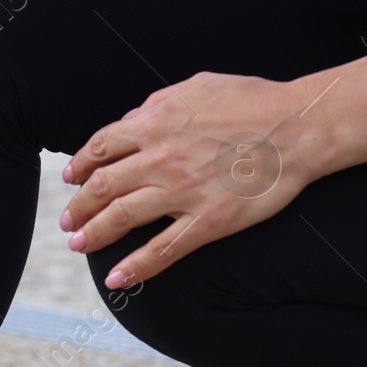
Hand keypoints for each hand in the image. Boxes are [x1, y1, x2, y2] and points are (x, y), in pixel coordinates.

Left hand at [59, 71, 327, 286]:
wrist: (298, 126)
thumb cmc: (254, 101)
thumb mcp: (197, 86)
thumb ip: (157, 104)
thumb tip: (130, 120)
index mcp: (155, 123)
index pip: (101, 148)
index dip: (80, 166)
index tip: (71, 179)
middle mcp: (160, 159)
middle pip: (103, 186)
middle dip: (79, 206)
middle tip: (68, 221)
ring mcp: (182, 192)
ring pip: (122, 217)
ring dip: (94, 234)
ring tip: (79, 244)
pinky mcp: (208, 222)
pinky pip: (162, 250)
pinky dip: (135, 267)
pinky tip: (117, 280)